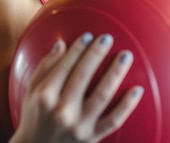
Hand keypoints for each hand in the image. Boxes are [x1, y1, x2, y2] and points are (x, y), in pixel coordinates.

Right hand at [10, 33, 142, 142]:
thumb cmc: (35, 117)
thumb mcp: (31, 91)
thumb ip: (45, 66)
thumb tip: (61, 43)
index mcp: (45, 96)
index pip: (64, 66)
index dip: (77, 49)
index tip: (88, 36)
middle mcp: (61, 110)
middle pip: (82, 76)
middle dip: (96, 54)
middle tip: (107, 38)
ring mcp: (78, 125)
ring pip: (101, 95)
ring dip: (115, 73)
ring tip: (125, 55)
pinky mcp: (92, 137)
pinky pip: (113, 120)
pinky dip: (127, 105)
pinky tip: (137, 89)